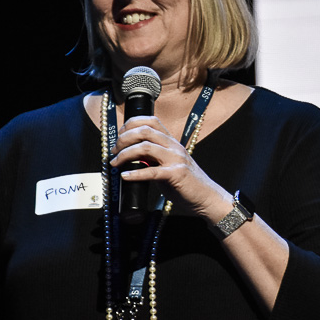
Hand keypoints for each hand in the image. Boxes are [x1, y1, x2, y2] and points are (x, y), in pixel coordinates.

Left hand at [109, 115, 231, 221]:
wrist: (206, 197)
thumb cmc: (186, 183)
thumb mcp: (168, 164)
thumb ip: (153, 158)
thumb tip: (131, 156)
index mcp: (172, 142)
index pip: (151, 121)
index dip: (132, 124)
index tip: (120, 135)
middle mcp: (174, 146)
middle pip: (145, 131)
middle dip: (123, 138)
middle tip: (113, 151)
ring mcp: (176, 159)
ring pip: (145, 147)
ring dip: (125, 154)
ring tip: (115, 163)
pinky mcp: (176, 175)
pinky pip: (151, 171)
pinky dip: (135, 173)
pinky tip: (125, 177)